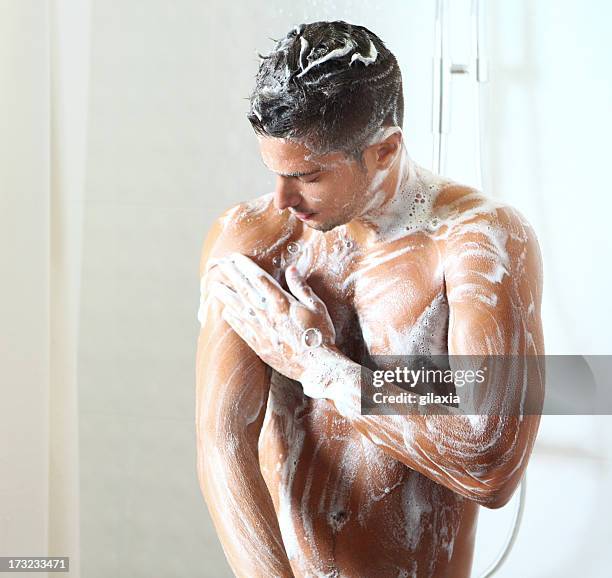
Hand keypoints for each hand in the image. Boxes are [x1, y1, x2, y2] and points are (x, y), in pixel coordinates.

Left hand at [208, 252, 336, 381]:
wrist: (317, 366)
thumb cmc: (321, 335)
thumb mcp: (317, 307)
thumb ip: (302, 288)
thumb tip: (291, 270)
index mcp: (282, 303)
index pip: (259, 279)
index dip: (245, 267)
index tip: (235, 258)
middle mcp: (267, 315)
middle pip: (245, 291)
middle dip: (232, 276)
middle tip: (221, 266)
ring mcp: (262, 331)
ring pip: (239, 309)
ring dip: (226, 296)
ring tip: (215, 287)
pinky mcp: (260, 346)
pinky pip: (241, 330)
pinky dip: (232, 320)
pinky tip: (225, 313)